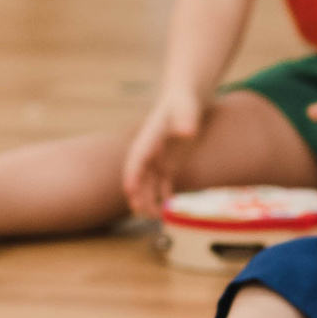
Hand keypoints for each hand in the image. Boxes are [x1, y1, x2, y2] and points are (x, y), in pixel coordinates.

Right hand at [121, 86, 207, 217]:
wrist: (185, 100)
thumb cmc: (183, 102)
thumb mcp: (186, 108)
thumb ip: (186, 119)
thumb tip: (187, 131)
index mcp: (149, 138)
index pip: (137, 158)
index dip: (132, 174)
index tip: (129, 189)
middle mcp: (149, 152)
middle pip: (139, 176)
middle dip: (138, 193)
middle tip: (140, 211)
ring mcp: (157, 159)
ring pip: (149, 184)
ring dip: (149, 199)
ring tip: (155, 217)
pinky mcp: (168, 164)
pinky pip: (162, 184)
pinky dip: (163, 196)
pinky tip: (167, 209)